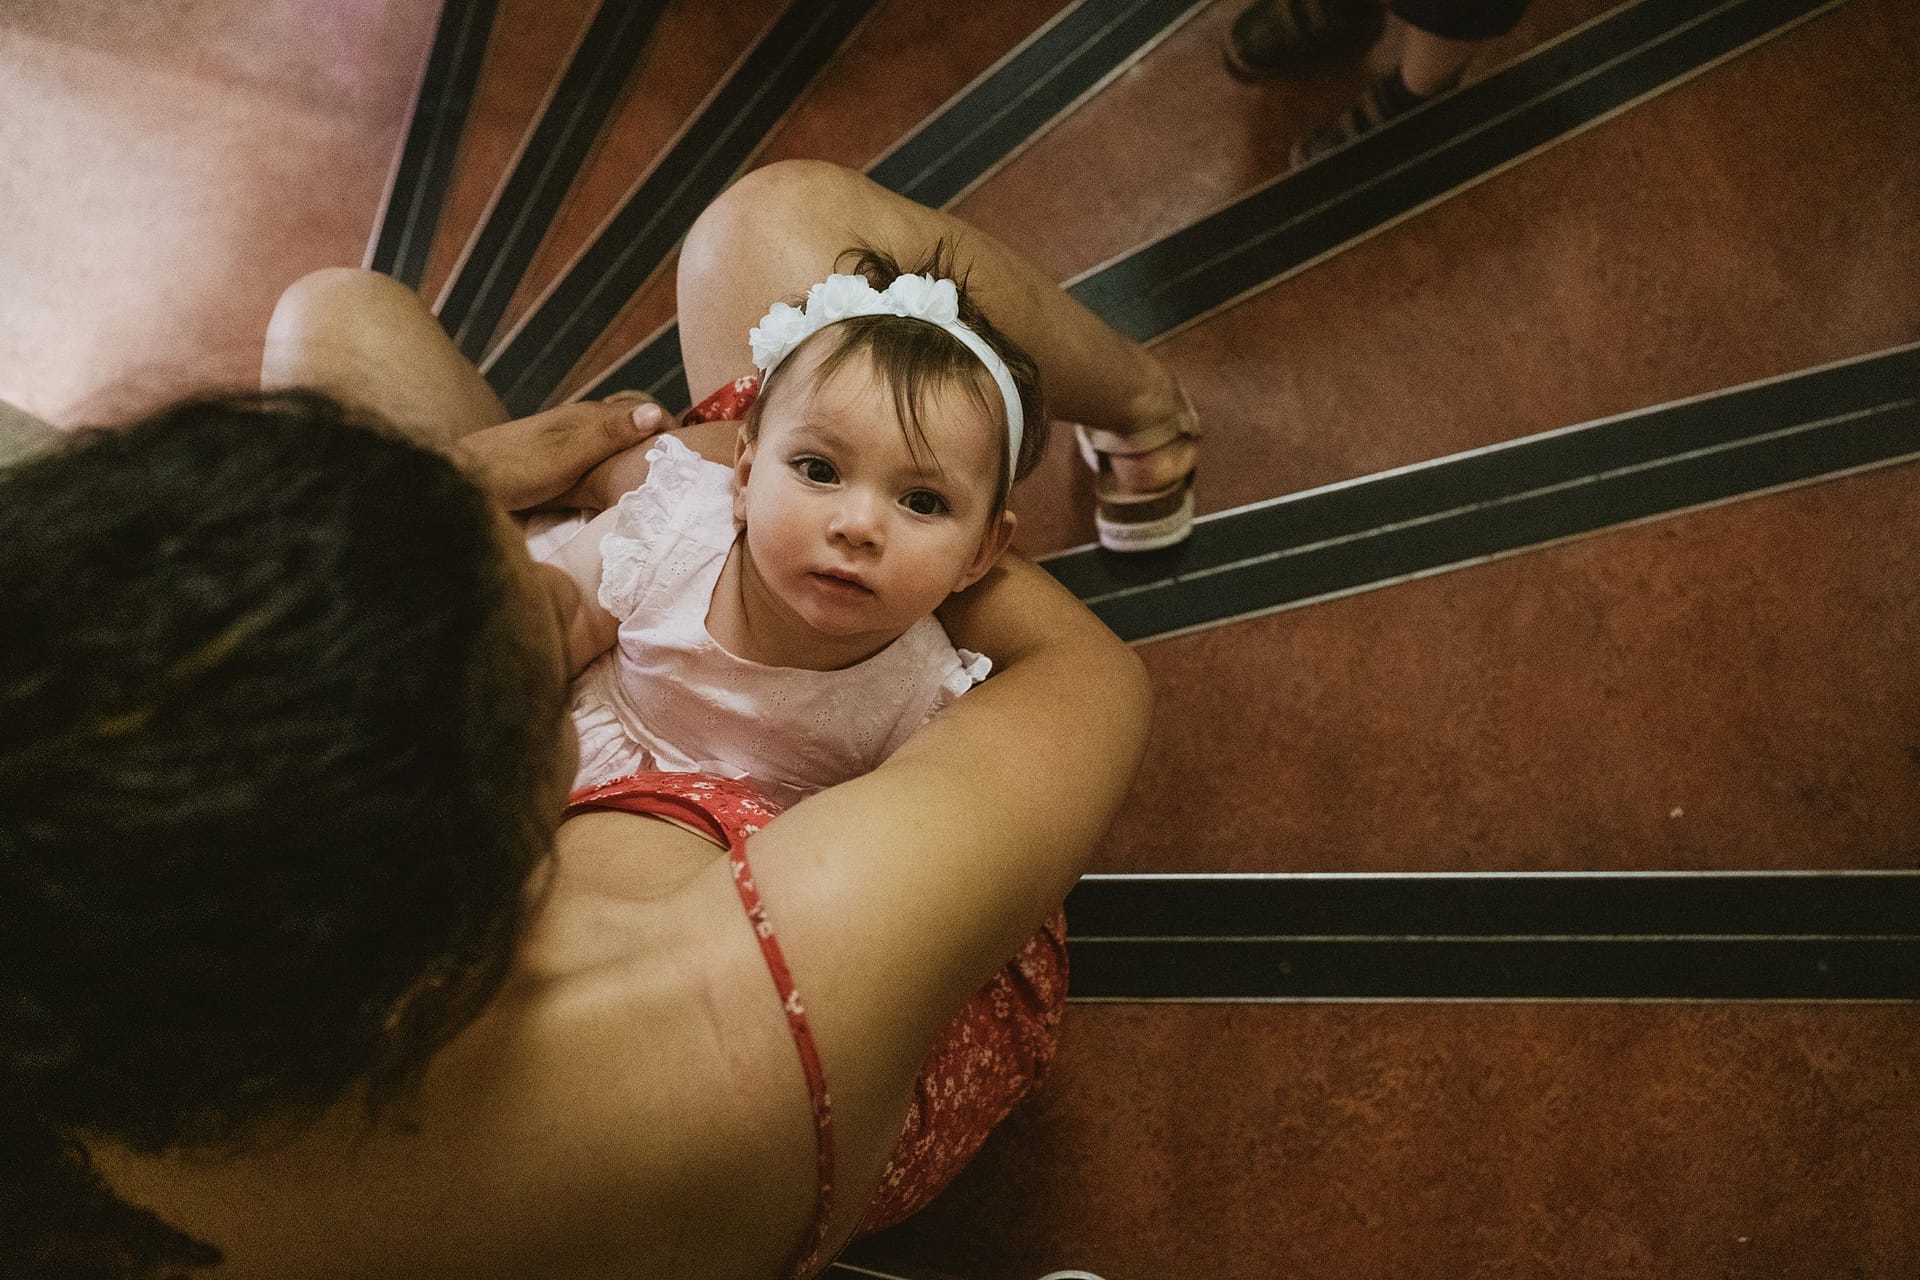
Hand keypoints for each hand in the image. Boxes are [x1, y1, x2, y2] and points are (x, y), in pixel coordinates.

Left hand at [454, 398, 669, 511]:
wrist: (457, 482)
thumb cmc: (510, 469)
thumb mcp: (564, 455)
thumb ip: (608, 435)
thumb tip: (658, 414)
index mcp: (587, 418)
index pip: (643, 413)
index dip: (672, 430)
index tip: (699, 455)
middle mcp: (580, 426)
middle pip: (632, 427)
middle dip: (660, 445)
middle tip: (690, 474)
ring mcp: (567, 446)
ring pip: (615, 446)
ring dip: (639, 459)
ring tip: (665, 484)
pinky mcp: (556, 467)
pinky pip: (598, 463)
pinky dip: (617, 472)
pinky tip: (622, 490)